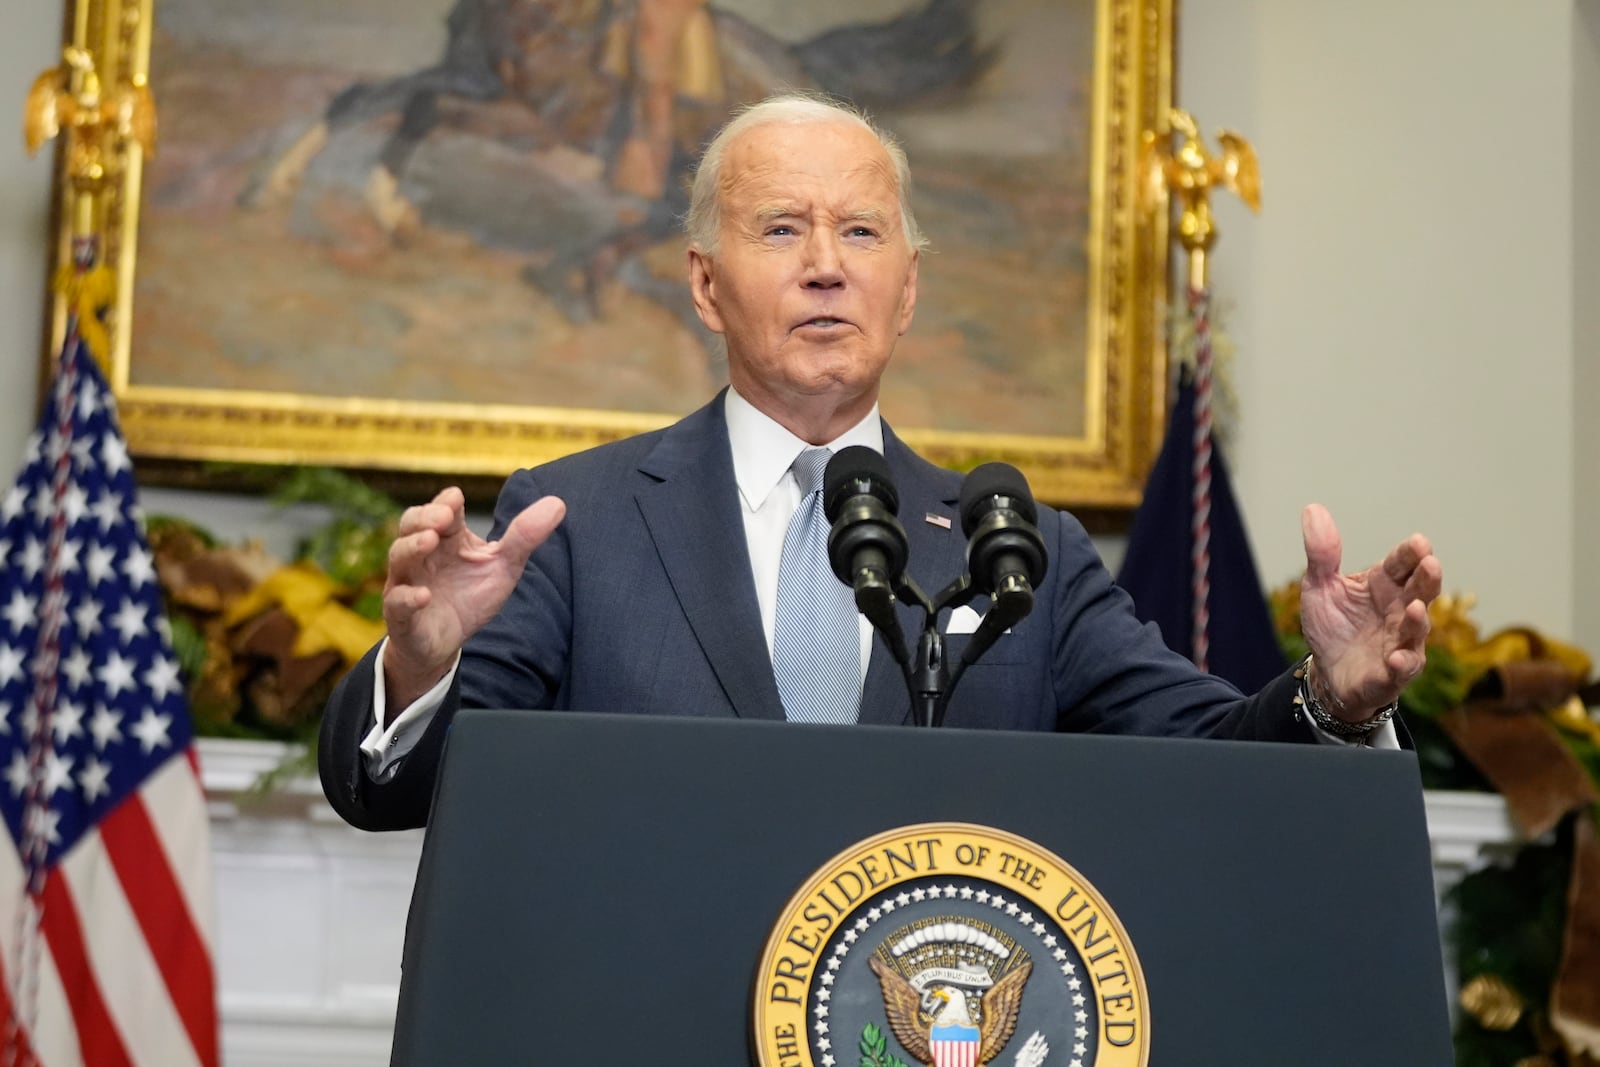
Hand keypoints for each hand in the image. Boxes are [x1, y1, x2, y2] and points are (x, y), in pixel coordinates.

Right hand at [381, 486, 565, 712]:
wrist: (446, 641)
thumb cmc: (469, 596)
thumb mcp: (503, 566)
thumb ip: (525, 537)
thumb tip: (558, 503)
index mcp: (447, 539)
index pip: (441, 512)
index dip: (445, 503)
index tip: (456, 498)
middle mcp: (422, 555)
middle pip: (411, 525)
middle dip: (424, 517)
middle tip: (443, 516)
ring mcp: (407, 583)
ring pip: (400, 557)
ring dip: (412, 547)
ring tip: (430, 541)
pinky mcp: (401, 616)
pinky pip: (397, 603)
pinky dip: (407, 598)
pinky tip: (423, 595)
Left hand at [1298, 503, 1441, 720]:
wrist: (1327, 672)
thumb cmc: (1333, 625)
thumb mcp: (1320, 586)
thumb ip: (1322, 553)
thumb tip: (1312, 508)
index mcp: (1384, 584)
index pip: (1402, 563)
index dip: (1410, 554)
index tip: (1418, 542)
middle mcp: (1400, 610)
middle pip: (1420, 591)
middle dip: (1427, 579)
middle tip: (1430, 564)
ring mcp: (1401, 641)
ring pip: (1415, 629)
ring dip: (1416, 620)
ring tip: (1413, 607)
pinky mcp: (1392, 673)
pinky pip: (1402, 669)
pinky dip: (1401, 663)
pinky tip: (1395, 658)